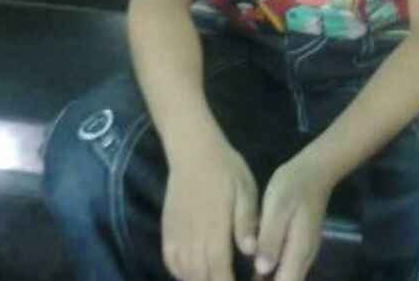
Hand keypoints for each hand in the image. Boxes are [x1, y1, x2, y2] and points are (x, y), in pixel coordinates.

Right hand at [162, 138, 258, 280]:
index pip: (219, 269)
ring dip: (199, 280)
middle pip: (201, 275)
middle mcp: (192, 234)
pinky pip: (171, 261)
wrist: (193, 150)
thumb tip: (250, 251)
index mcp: (214, 225)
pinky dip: (181, 273)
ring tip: (214, 278)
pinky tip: (193, 273)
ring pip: (185, 272)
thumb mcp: (245, 188)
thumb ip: (246, 220)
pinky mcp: (167, 229)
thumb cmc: (225, 168)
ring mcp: (177, 233)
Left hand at [253, 155, 333, 280]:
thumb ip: (271, 238)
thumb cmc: (294, 186)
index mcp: (298, 251)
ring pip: (284, 276)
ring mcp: (301, 252)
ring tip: (241, 270)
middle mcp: (302, 257)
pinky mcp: (296, 244)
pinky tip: (251, 259)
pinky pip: (283, 265)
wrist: (314, 170)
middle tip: (239, 276)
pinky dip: (268, 268)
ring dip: (265, 278)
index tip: (245, 280)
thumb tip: (261, 269)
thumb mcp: (278, 207)